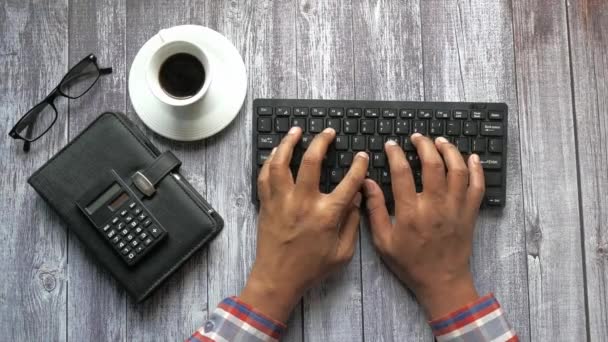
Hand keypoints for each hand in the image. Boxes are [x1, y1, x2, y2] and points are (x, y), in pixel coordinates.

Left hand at [241, 126, 368, 321]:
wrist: (277, 279)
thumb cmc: (311, 268)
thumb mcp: (342, 252)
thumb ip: (352, 223)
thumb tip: (357, 198)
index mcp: (326, 214)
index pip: (348, 182)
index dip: (358, 166)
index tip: (361, 156)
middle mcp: (302, 202)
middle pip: (311, 161)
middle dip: (322, 141)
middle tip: (328, 132)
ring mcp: (281, 201)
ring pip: (281, 163)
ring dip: (288, 143)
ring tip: (296, 131)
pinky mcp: (266, 204)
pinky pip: (264, 176)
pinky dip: (270, 161)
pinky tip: (276, 153)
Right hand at [363, 133, 484, 318]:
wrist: (442, 281)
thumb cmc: (410, 263)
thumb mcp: (383, 241)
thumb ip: (374, 210)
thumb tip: (367, 183)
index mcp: (411, 213)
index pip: (402, 173)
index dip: (395, 154)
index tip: (391, 145)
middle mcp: (435, 206)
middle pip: (433, 164)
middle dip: (424, 144)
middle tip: (417, 137)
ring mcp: (455, 208)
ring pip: (457, 170)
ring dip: (449, 151)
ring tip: (440, 141)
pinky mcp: (469, 213)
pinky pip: (477, 186)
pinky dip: (477, 169)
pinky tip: (471, 157)